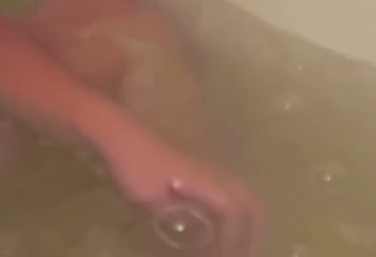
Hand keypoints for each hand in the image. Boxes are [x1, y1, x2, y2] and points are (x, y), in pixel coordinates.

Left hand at [98, 122, 263, 254]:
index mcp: (205, 179)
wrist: (121, 131)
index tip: (225, 255)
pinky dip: (234, 209)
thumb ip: (174, 217)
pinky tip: (220, 224)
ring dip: (247, 219)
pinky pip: (228, 190)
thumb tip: (192, 236)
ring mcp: (207, 166)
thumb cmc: (133, 162)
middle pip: (250, 200)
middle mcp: (214, 171)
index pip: (234, 211)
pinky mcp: (197, 166)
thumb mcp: (150, 196)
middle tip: (246, 252)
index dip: (236, 238)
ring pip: (242, 193)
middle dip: (253, 230)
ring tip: (239, 243)